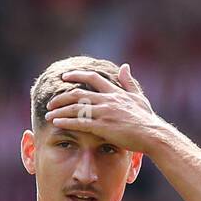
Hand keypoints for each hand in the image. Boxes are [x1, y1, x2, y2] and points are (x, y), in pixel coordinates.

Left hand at [46, 63, 165, 155]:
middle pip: (78, 93)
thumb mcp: (139, 97)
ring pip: (76, 107)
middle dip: (62, 96)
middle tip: (51, 102)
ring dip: (60, 110)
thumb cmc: (146, 120)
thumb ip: (129, 82)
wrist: (152, 134)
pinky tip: (56, 122)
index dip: (77, 76)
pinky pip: (79, 122)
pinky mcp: (102, 126)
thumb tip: (124, 66)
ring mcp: (104, 112)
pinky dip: (66, 121)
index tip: (64, 77)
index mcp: (115, 92)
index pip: (92, 78)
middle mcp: (107, 99)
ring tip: (48, 113)